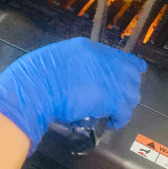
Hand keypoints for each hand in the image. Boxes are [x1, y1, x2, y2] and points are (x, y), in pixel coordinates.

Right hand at [0, 37, 146, 150]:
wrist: (35, 87)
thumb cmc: (36, 73)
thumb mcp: (56, 57)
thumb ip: (74, 62)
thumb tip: (81, 72)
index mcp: (87, 47)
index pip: (118, 55)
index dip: (127, 66)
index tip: (132, 72)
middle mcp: (102, 59)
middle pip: (130, 72)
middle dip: (128, 85)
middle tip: (119, 97)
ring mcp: (108, 78)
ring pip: (131, 92)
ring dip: (125, 102)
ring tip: (116, 111)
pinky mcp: (109, 98)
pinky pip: (124, 110)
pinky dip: (121, 118)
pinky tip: (113, 121)